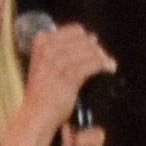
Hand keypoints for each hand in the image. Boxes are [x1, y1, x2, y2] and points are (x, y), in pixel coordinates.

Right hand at [9, 22, 112, 145]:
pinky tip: (109, 70)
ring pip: (91, 51)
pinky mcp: (69, 76)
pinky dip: (104, 66)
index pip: (74, 31)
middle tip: (103, 59)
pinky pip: (94, 64)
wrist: (36, 115)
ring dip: (103, 58)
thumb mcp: (46, 63)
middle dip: (97, 49)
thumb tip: (93, 38)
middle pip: (84, 39)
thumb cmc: (43, 92)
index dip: (87, 39)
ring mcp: (58, 62)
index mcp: (42, 41)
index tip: (94, 48)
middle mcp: (49, 48)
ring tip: (108, 65)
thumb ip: (64, 49)